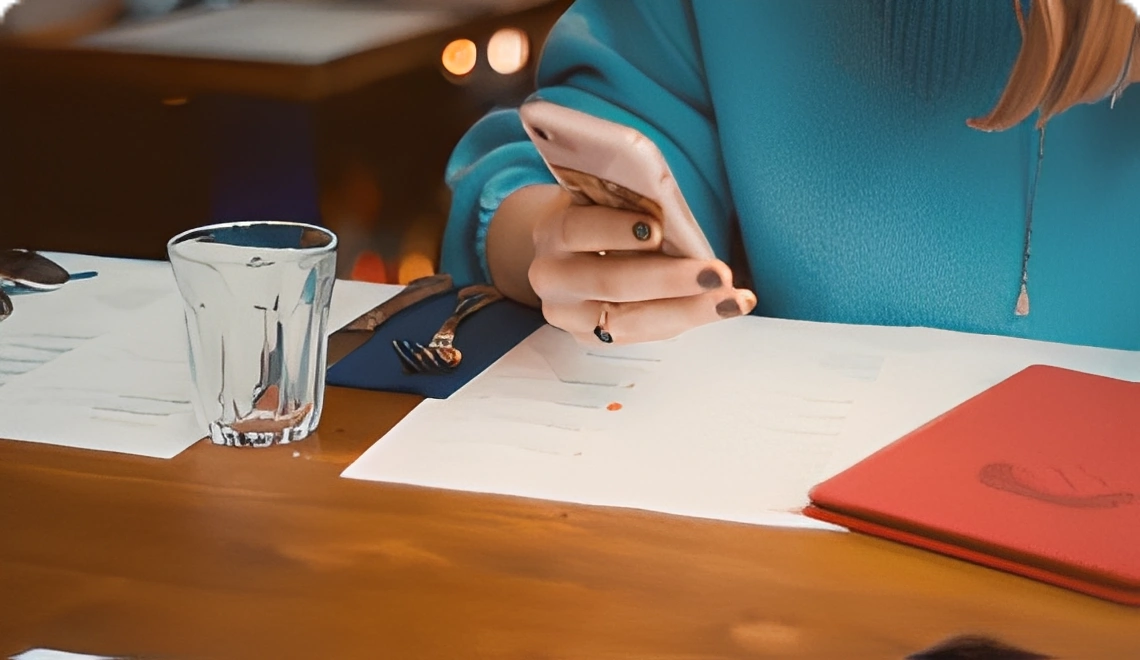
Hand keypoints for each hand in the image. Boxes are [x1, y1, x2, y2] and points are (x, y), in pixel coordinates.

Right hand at [528, 201, 756, 344]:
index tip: (655, 229)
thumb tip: (676, 217)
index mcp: (553, 231)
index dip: (615, 230)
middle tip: (717, 273)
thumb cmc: (598, 215)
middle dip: (667, 279)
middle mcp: (553, 278)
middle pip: (609, 282)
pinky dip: (684, 319)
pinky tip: (723, 307)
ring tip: (733, 300)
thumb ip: (628, 203)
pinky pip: (642, 334)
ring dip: (688, 310)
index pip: (578, 230)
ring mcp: (570, 315)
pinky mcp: (592, 337)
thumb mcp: (603, 198)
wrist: (567, 251)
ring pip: (628, 320)